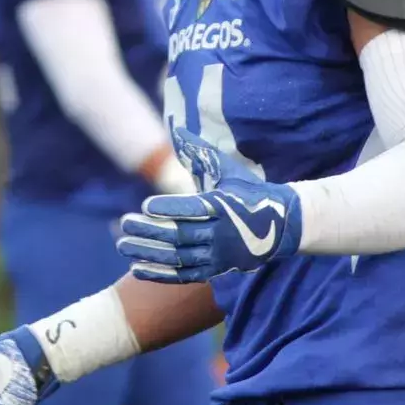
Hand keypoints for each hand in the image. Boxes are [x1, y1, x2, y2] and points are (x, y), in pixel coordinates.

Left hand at [116, 126, 299, 282]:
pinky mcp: (217, 270)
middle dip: (149, 230)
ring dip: (148, 253)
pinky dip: (160, 274)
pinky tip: (136, 269)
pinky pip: (185, 275)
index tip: (146, 205)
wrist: (281, 225)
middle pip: (180, 234)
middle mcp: (221, 232)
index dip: (169, 208)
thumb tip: (176, 128)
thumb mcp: (228, 169)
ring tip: (122, 245)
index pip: (193, 208)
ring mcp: (219, 254)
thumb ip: (199, 151)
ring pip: (178, 257)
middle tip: (123, 223)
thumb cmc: (248, 190)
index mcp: (224, 205)